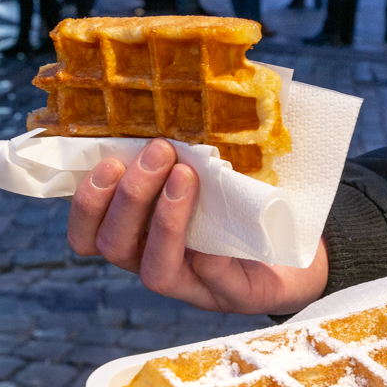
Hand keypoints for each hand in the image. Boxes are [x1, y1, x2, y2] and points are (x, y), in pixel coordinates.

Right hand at [68, 139, 329, 314]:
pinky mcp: (232, 296)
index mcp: (141, 235)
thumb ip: (186, 147)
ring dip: (164, 220)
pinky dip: (213, 257)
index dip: (88, 203)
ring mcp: (194, 285)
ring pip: (154, 271)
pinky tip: (224, 229)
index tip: (108, 160)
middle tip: (160, 150)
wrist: (298, 248)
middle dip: (129, 196)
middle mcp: (158, 262)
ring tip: (186, 176)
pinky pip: (214, 282)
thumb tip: (178, 90)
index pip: (90, 234)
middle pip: (114, 246)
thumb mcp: (212, 172)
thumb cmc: (246, 203)